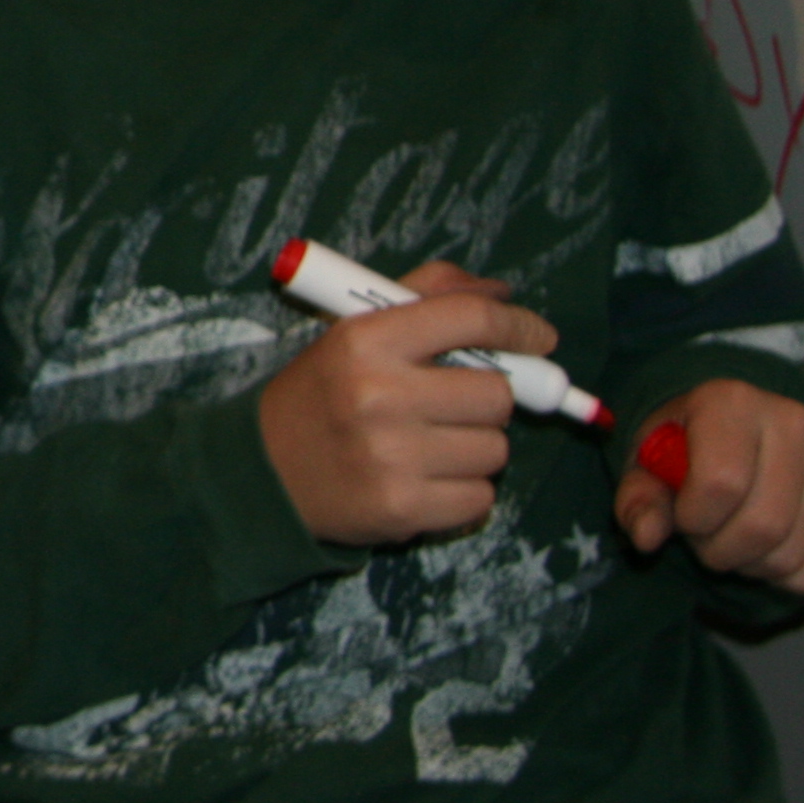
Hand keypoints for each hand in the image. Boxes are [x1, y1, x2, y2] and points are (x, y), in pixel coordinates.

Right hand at [259, 266, 556, 547]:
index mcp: (365, 340)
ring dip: (474, 446)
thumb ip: (426, 298)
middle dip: (486, 398)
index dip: (517, 325)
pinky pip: (482, 497)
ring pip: (495, 449)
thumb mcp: (354, 332)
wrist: (266, 474)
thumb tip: (503, 294)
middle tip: (453, 403)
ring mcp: (392, 457)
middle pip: (496, 392)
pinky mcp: (404, 508)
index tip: (537, 337)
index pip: (470, 318)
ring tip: (430, 445)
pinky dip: (464, 491)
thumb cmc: (322, 394)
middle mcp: (378, 395)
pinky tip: (424, 480)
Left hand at [615, 379, 803, 593]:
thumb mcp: (645, 463)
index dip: (692, 516)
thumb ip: (639, 498)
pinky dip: (776, 576)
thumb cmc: (681, 446)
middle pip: (763, 525)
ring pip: (788, 555)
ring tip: (729, 536)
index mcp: (733, 403)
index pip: (722, 483)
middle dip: (718, 549)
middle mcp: (792, 424)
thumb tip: (647, 536)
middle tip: (702, 535)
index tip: (681, 513)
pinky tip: (759, 547)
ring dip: (746, 564)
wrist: (730, 429)